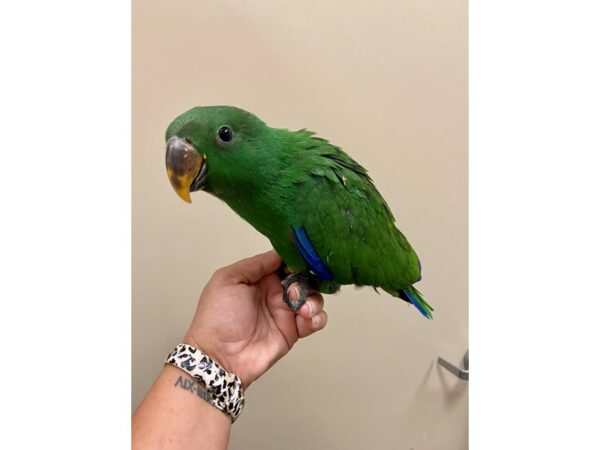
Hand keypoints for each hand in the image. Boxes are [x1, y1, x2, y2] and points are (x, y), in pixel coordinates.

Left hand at [183, 250, 327, 388]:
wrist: (220, 356)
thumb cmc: (218, 317)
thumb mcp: (228, 279)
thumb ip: (255, 264)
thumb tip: (280, 254)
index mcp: (259, 278)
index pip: (284, 262)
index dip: (295, 261)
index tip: (301, 263)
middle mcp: (274, 293)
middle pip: (303, 278)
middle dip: (306, 282)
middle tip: (295, 293)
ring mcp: (284, 312)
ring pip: (312, 298)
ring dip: (313, 300)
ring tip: (302, 310)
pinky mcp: (293, 331)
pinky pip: (315, 320)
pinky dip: (318, 318)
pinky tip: (308, 319)